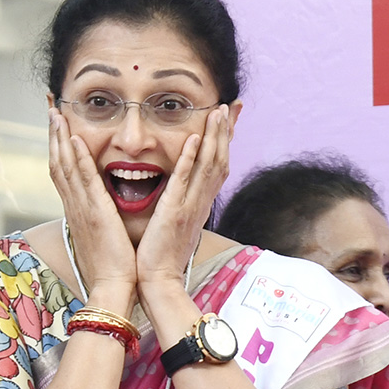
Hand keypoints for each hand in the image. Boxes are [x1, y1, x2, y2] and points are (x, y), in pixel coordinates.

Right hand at [48, 107, 136, 297]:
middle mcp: (75, 208)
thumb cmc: (111, 269)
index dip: (58, 149)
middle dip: (54, 136)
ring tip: (57, 114)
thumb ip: (98, 220)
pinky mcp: (96, 215)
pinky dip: (77, 160)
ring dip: (61, 139)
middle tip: (51, 110)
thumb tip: (99, 212)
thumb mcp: (101, 238)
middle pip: (58, 164)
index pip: (63, 174)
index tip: (57, 127)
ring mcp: (83, 210)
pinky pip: (85, 182)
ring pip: (66, 168)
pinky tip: (74, 140)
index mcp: (77, 213)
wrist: (111, 289)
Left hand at [136, 104, 231, 290]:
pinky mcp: (173, 214)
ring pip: (207, 167)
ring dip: (213, 137)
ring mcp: (189, 208)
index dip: (224, 142)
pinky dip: (190, 159)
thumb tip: (180, 196)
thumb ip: (180, 207)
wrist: (158, 283)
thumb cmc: (161, 259)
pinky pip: (183, 182)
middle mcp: (199, 204)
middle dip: (226, 132)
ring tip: (217, 111)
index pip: (216, 168)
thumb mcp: (175, 227)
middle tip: (231, 105)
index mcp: (198, 206)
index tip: (229, 119)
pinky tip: (193, 138)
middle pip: (219, 162)